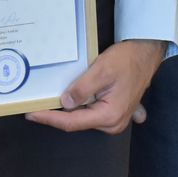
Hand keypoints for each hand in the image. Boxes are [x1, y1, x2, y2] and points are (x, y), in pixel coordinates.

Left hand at [25, 39, 164, 133]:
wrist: (146, 52)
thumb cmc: (127, 59)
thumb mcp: (101, 71)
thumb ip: (81, 89)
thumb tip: (64, 103)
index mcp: (109, 116)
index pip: (72, 122)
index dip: (49, 118)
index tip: (31, 114)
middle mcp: (113, 123)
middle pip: (77, 122)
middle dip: (56, 114)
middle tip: (35, 106)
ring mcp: (116, 120)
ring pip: (84, 118)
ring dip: (68, 110)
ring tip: (48, 103)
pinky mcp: (116, 112)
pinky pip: (93, 114)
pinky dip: (80, 110)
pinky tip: (68, 104)